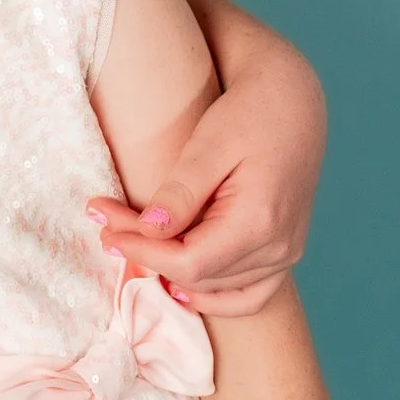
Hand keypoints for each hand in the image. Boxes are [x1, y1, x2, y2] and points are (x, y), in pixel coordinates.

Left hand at [88, 47, 325, 314]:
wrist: (293, 103)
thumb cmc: (251, 113)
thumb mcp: (209, 145)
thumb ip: (180, 193)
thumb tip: (148, 231)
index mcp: (260, 221)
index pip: (189, 261)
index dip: (142, 251)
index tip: (106, 229)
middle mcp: (280, 247)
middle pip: (198, 275)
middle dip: (146, 254)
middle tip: (105, 224)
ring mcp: (286, 254)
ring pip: (218, 288)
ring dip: (171, 272)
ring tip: (131, 244)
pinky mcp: (284, 252)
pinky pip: (249, 295)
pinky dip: (213, 295)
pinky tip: (179, 287)